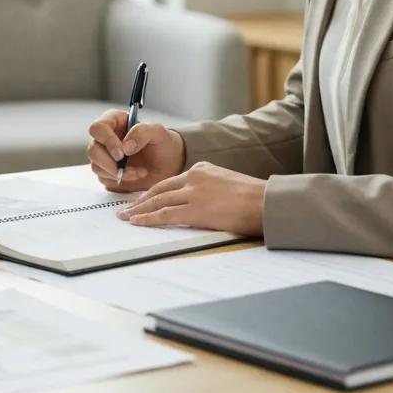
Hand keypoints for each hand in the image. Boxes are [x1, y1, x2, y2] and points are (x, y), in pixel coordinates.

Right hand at [86, 109, 185, 191]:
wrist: (169, 164)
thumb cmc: (162, 143)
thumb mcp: (157, 132)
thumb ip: (142, 132)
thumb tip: (126, 146)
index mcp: (114, 122)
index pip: (98, 128)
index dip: (106, 141)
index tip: (121, 153)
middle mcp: (105, 138)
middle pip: (93, 150)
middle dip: (109, 162)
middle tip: (126, 166)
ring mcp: (105, 156)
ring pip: (96, 166)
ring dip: (117, 172)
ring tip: (138, 171)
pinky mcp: (107, 173)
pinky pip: (104, 178)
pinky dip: (120, 180)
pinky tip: (136, 175)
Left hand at [116, 161, 265, 235]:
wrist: (265, 202)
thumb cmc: (254, 198)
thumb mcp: (227, 184)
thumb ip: (209, 190)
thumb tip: (200, 205)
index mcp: (201, 169)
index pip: (171, 181)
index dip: (154, 191)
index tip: (143, 199)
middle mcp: (193, 177)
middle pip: (160, 189)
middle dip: (141, 200)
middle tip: (127, 208)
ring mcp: (193, 192)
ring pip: (158, 201)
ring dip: (139, 210)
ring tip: (126, 217)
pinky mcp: (194, 209)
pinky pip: (164, 215)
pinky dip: (148, 219)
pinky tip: (138, 222)